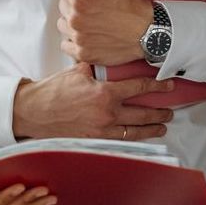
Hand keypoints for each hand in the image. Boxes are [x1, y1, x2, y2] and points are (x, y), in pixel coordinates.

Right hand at [12, 64, 175, 140]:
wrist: (35, 112)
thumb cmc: (54, 90)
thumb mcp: (78, 70)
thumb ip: (98, 67)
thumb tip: (111, 63)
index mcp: (105, 92)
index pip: (139, 87)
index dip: (157, 85)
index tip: (168, 85)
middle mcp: (107, 113)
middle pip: (143, 113)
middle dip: (160, 112)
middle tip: (170, 111)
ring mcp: (102, 130)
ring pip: (134, 131)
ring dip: (151, 129)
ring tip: (162, 127)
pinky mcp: (94, 140)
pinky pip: (120, 141)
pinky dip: (133, 139)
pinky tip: (140, 138)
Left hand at [58, 0, 155, 65]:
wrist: (148, 32)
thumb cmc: (133, 5)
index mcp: (79, 0)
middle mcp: (75, 20)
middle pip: (63, 7)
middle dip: (75, 4)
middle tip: (94, 6)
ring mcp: (78, 38)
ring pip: (64, 26)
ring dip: (73, 22)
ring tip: (92, 19)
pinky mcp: (83, 53)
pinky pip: (67, 46)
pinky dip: (75, 41)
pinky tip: (89, 34)